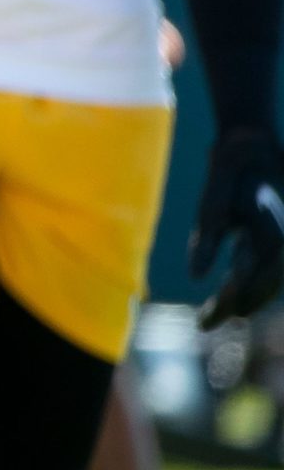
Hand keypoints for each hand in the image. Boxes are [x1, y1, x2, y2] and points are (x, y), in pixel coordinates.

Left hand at [191, 129, 283, 327]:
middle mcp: (281, 244)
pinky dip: (256, 285)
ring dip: (247, 299)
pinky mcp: (279, 237)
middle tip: (204, 323)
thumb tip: (195, 277)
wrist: (257, 147)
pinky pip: (271, 271)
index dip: (225, 306)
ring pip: (269, 283)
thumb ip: (206, 240)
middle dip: (233, 306)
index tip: (204, 323)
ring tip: (218, 314)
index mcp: (267, 238)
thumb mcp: (212, 202)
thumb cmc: (231, 172)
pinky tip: (238, 293)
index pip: (244, 284)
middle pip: (259, 289)